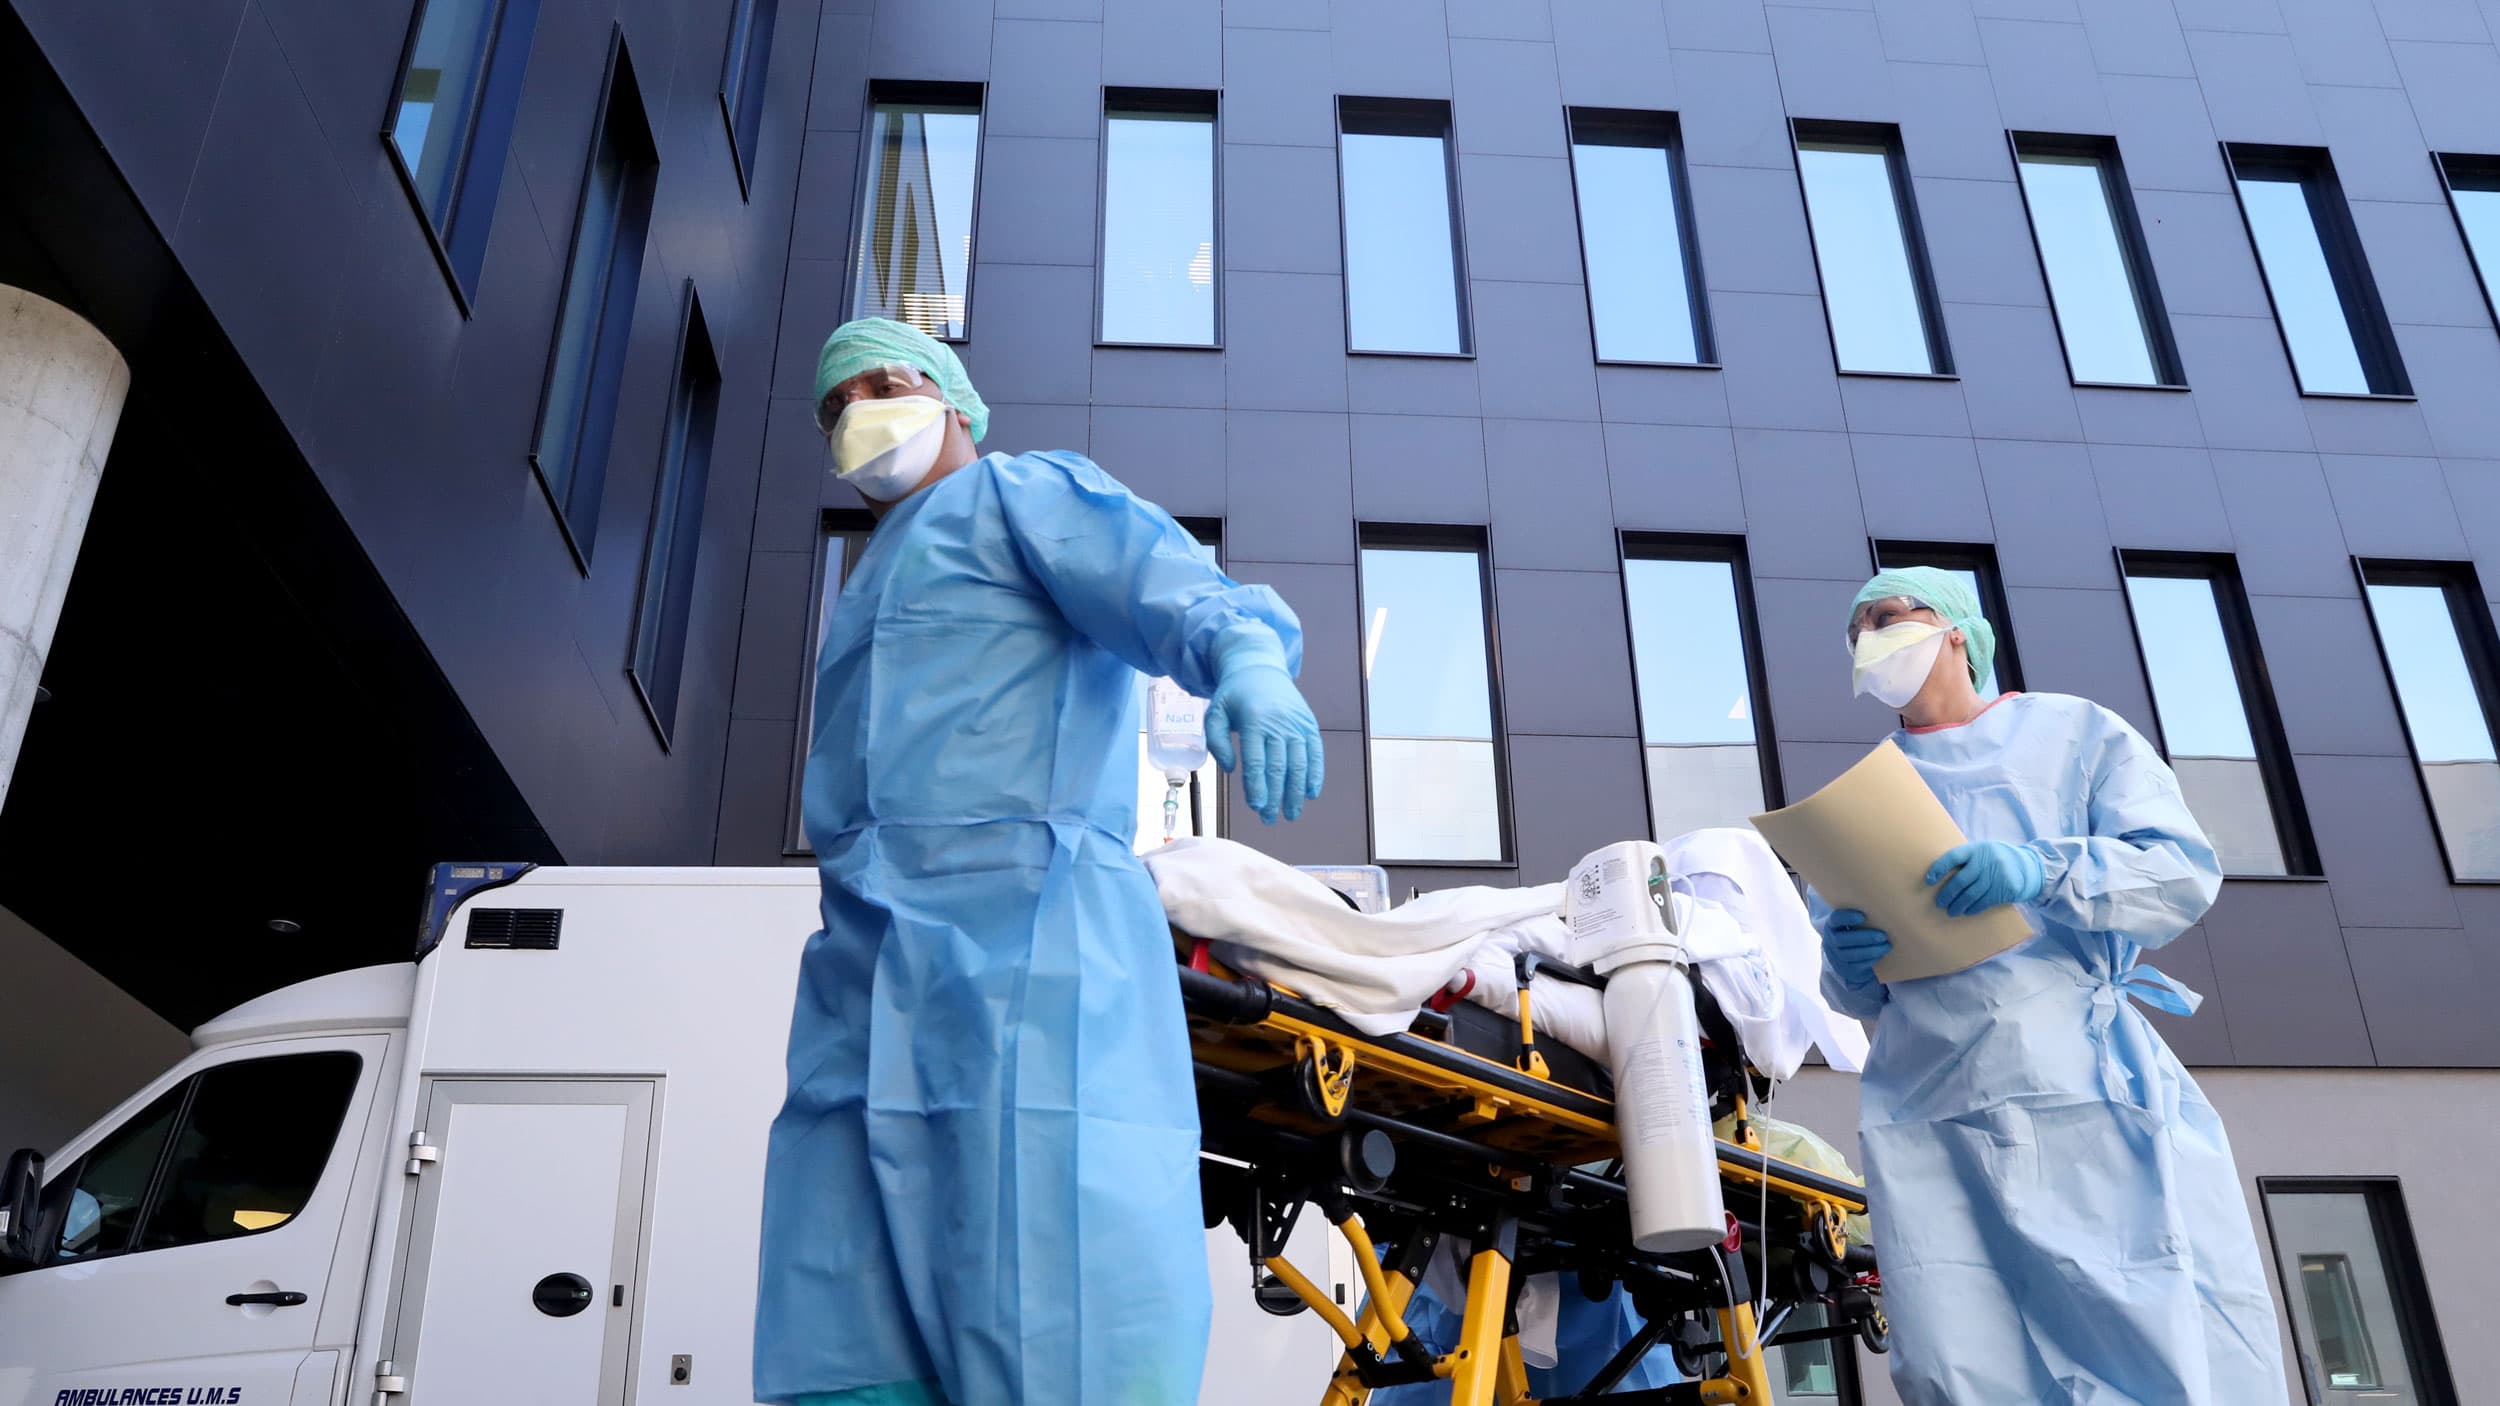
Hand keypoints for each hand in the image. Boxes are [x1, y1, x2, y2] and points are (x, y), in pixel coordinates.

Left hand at [1204, 665, 1324, 823]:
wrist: (1259, 667)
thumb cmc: (1234, 695)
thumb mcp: (1215, 712)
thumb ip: (1217, 742)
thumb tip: (1233, 769)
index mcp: (1254, 720)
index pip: (1257, 761)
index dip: (1257, 786)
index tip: (1257, 807)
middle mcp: (1279, 723)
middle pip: (1279, 767)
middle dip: (1275, 797)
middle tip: (1270, 818)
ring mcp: (1297, 724)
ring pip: (1299, 764)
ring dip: (1296, 792)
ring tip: (1291, 813)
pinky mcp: (1309, 724)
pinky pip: (1315, 753)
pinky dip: (1315, 774)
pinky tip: (1310, 793)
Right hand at [1821, 910, 1891, 989]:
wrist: (1847, 960)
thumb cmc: (1855, 935)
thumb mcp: (1853, 925)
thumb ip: (1862, 918)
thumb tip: (1883, 904)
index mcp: (1831, 926)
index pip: (1835, 920)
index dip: (1846, 918)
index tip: (1862, 916)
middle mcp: (1830, 942)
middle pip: (1842, 940)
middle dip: (1864, 937)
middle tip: (1883, 935)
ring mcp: (1837, 958)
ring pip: (1851, 954)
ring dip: (1871, 950)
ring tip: (1887, 945)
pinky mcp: (1846, 970)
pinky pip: (1858, 965)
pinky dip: (1871, 959)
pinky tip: (1881, 954)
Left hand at [1926, 841, 2045, 917]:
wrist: (2027, 865)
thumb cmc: (1995, 859)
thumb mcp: (1982, 851)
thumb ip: (1966, 859)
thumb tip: (1938, 873)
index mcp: (1976, 849)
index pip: (1953, 857)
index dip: (1939, 868)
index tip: (1928, 880)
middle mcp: (1986, 861)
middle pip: (1961, 880)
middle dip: (1947, 893)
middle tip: (1939, 903)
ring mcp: (1997, 875)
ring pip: (1972, 894)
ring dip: (1958, 905)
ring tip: (1950, 911)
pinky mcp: (2005, 888)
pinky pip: (1985, 901)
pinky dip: (1973, 908)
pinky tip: (1966, 911)